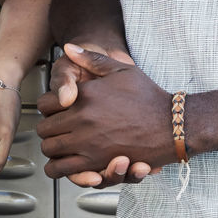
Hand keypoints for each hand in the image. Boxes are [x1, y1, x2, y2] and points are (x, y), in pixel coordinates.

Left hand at [38, 45, 174, 182]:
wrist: (173, 124)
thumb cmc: (148, 96)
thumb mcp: (121, 69)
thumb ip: (91, 58)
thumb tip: (68, 47)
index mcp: (84, 96)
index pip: (45, 104)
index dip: (48, 108)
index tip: (57, 111)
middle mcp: (82, 119)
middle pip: (44, 130)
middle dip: (48, 130)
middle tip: (58, 130)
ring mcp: (89, 143)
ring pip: (50, 152)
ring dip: (53, 150)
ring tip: (61, 148)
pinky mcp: (98, 163)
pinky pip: (65, 170)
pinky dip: (62, 169)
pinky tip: (68, 163)